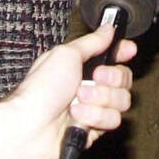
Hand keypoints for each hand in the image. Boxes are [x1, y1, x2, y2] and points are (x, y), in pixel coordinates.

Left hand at [0, 24, 135, 158]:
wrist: (30, 127)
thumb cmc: (41, 90)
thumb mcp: (66, 55)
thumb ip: (92, 42)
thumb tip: (107, 29)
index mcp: (80, 67)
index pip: (111, 56)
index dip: (122, 52)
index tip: (128, 50)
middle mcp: (89, 88)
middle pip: (124, 79)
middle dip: (111, 79)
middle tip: (93, 79)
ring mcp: (92, 110)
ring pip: (122, 101)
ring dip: (100, 100)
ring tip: (77, 101)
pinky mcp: (93, 130)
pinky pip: (112, 121)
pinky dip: (94, 117)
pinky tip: (77, 117)